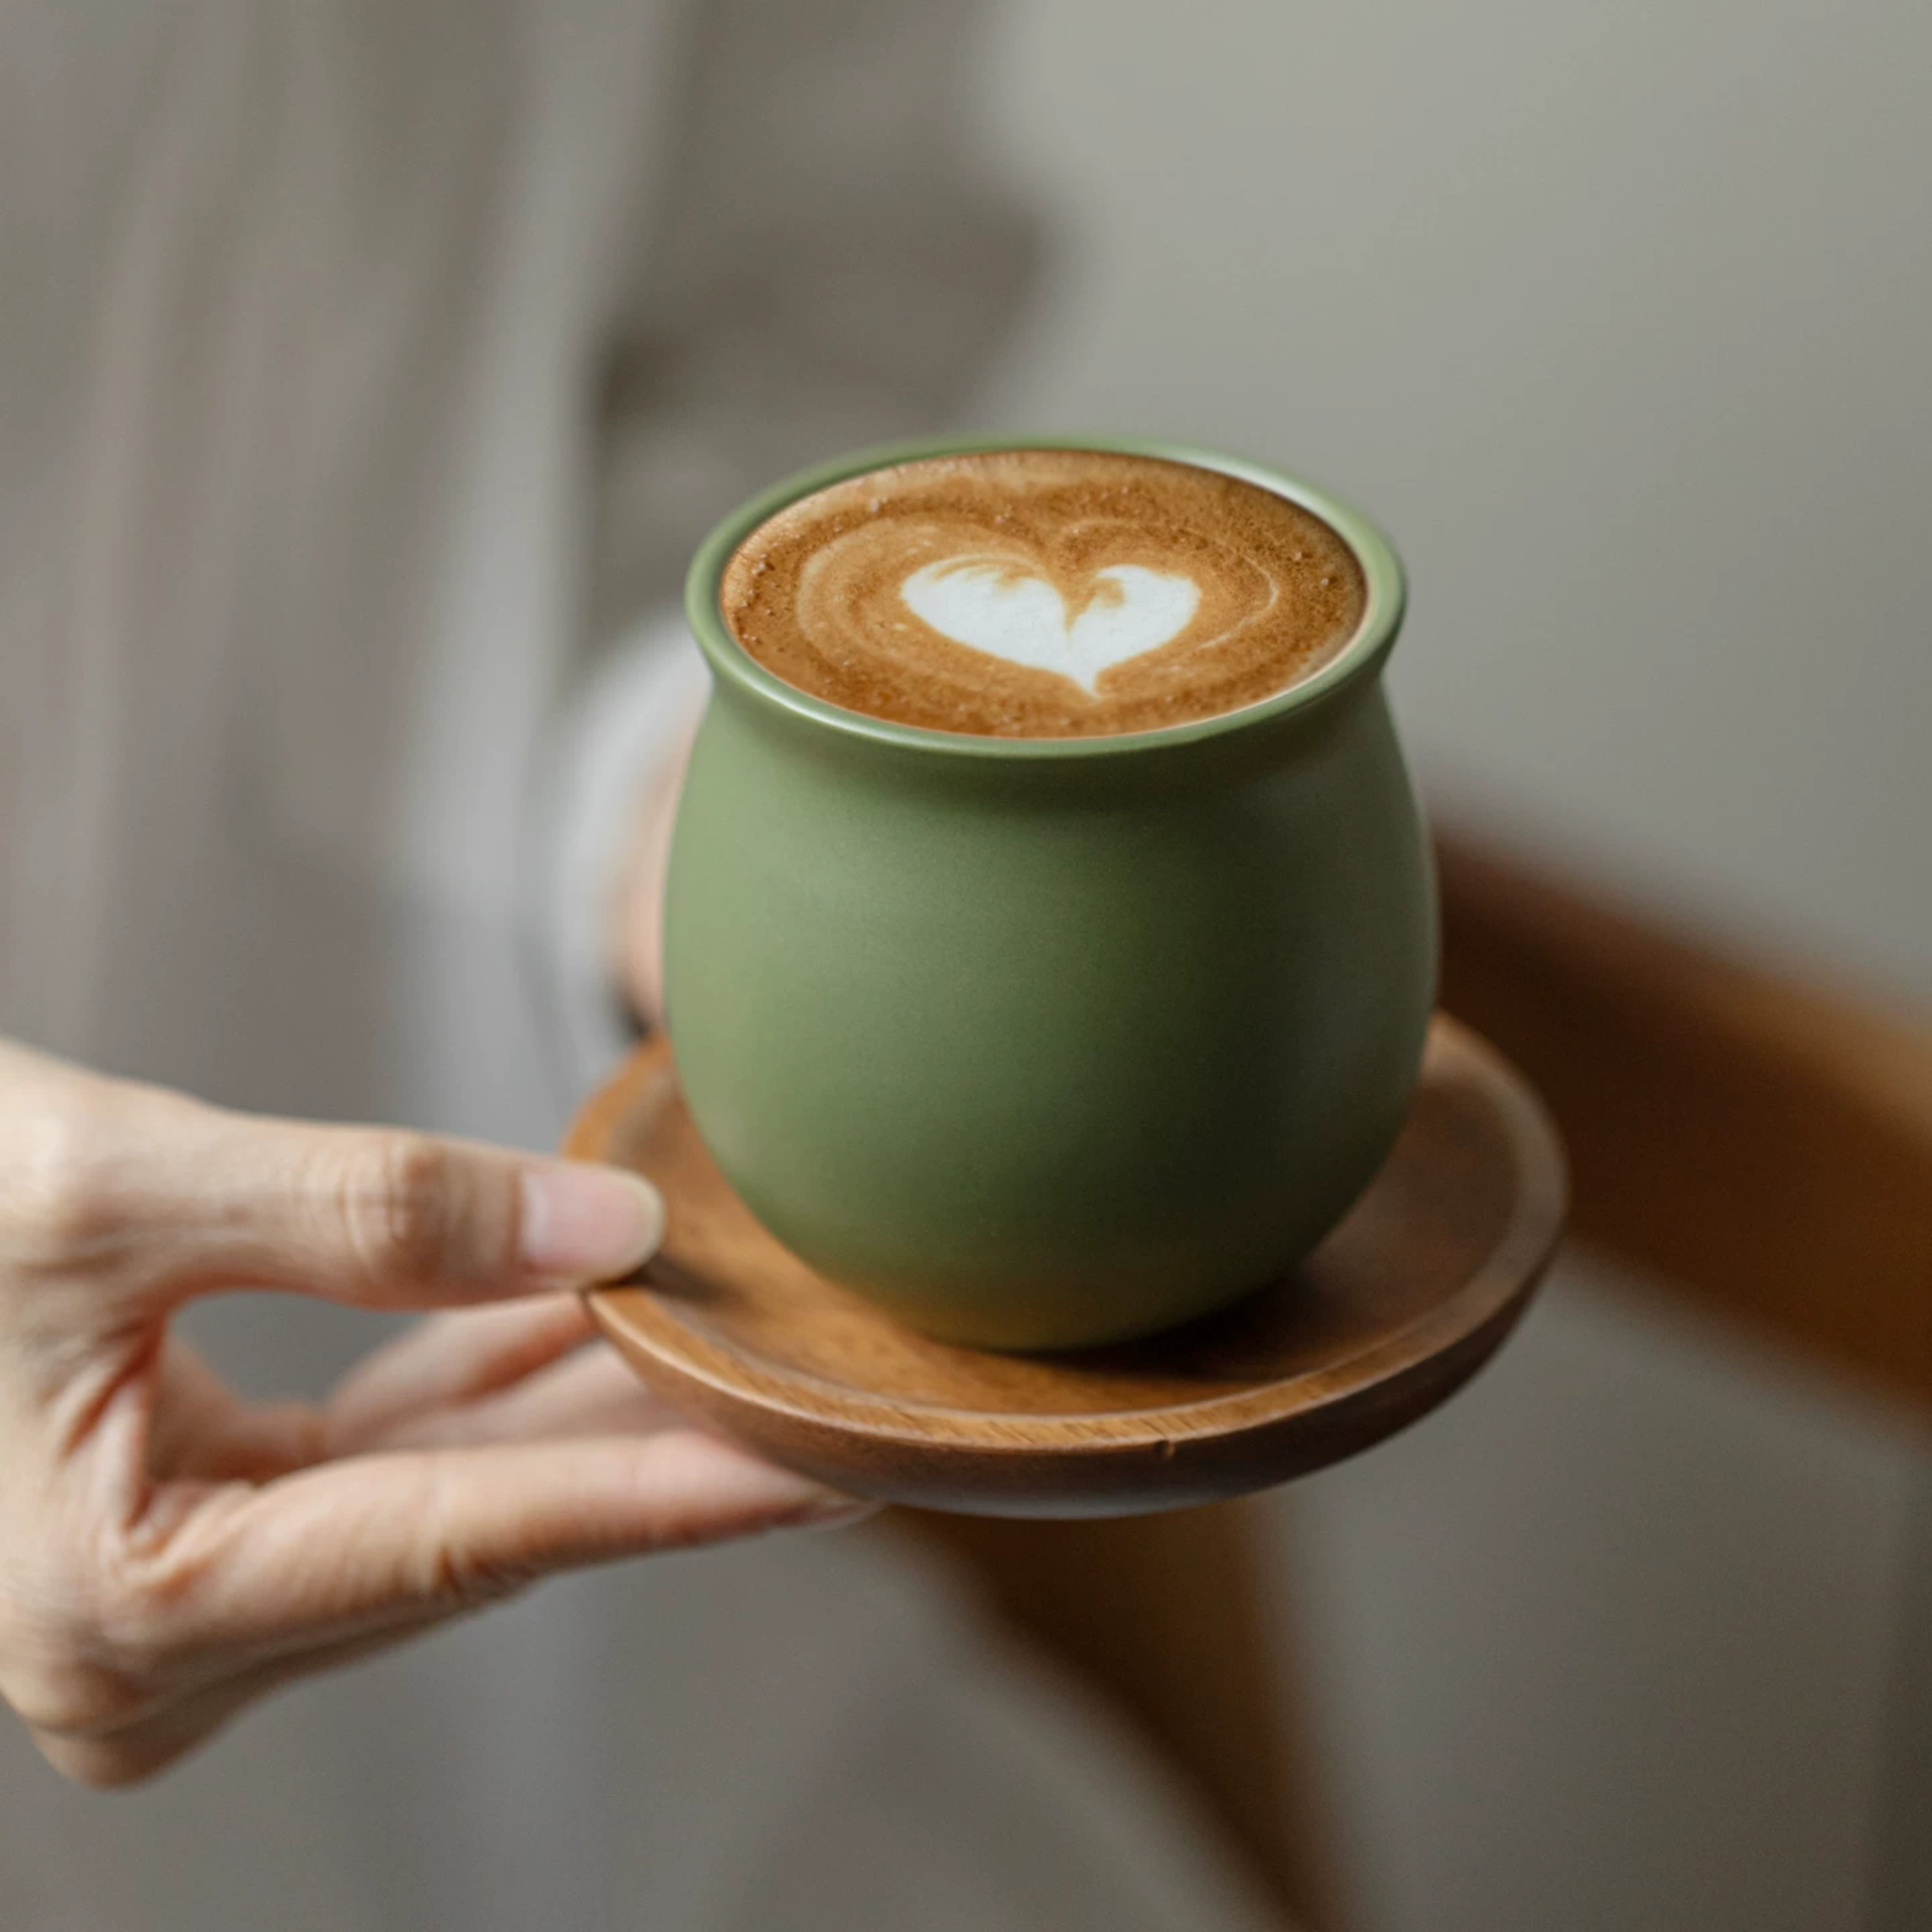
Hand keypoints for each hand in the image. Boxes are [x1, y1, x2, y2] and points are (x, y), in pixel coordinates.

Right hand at [0, 1040, 855, 1786]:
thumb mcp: (116, 1193)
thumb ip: (373, 1211)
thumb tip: (606, 1234)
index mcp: (128, 1609)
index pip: (471, 1537)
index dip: (667, 1494)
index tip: (827, 1464)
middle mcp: (166, 1648)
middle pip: (478, 1521)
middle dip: (653, 1442)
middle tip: (830, 1386)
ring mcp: (190, 1603)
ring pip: (448, 1487)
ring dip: (584, 1400)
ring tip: (745, 1332)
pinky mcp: (207, 1536)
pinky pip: (389, 1450)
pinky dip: (491, 1374)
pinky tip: (600, 1307)